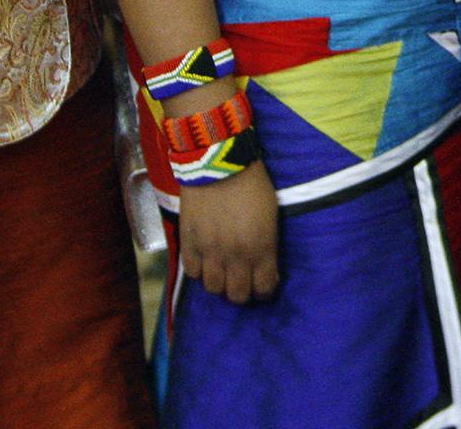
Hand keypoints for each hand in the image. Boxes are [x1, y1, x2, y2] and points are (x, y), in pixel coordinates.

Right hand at [176, 162, 279, 303]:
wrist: (219, 164)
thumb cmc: (253, 184)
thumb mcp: (271, 216)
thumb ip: (266, 244)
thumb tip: (265, 264)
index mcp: (261, 248)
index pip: (264, 288)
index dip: (265, 289)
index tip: (264, 283)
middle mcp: (235, 257)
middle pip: (237, 296)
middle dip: (243, 292)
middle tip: (244, 280)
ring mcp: (209, 252)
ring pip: (213, 288)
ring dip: (220, 283)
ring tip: (223, 271)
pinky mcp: (189, 244)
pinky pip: (192, 273)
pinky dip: (200, 270)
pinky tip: (205, 260)